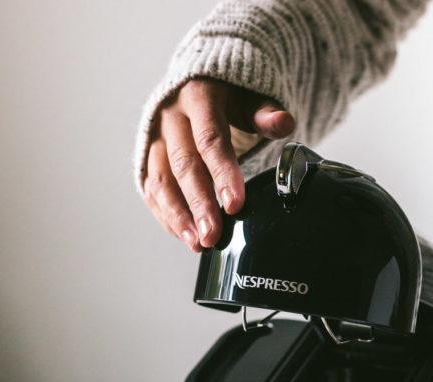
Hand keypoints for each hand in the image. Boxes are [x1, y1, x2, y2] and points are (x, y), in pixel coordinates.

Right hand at [143, 79, 294, 250]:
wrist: (193, 86)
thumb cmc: (226, 96)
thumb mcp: (249, 96)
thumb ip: (265, 113)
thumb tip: (284, 123)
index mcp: (198, 97)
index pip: (210, 139)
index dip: (223, 173)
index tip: (235, 204)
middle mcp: (171, 118)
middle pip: (184, 165)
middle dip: (199, 204)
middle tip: (213, 236)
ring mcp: (156, 140)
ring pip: (161, 181)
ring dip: (178, 216)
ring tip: (198, 244)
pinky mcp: (148, 159)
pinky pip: (152, 191)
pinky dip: (167, 216)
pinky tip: (185, 236)